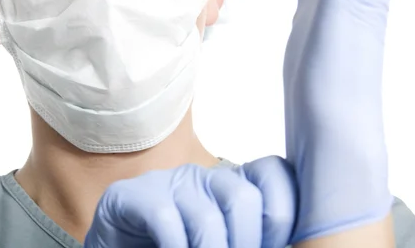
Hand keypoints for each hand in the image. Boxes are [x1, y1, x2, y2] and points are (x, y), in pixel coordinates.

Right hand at [84, 157, 296, 247]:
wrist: (121, 243)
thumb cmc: (179, 246)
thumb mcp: (225, 239)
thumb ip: (252, 235)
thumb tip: (292, 246)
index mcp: (233, 185)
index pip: (275, 174)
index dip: (283, 215)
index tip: (273, 246)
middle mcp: (204, 178)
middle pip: (243, 197)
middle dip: (247, 243)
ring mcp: (168, 183)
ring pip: (206, 217)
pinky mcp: (134, 196)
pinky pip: (165, 219)